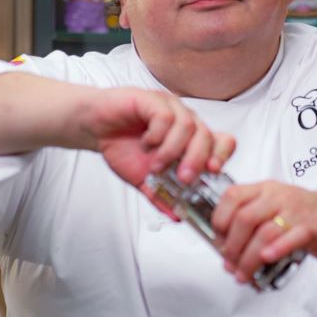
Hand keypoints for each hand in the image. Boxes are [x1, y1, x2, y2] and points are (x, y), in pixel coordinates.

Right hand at [83, 86, 234, 196]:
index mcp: (189, 139)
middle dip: (197, 161)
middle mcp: (185, 121)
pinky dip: (157, 135)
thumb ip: (160, 196)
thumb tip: (177, 216)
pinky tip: (146, 143)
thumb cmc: (122, 146)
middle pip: (207, 136)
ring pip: (188, 125)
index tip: (213, 171)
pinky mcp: (152, 100)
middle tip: (183, 178)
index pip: (222, 141)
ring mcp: (170, 108)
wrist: (95, 127)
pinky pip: (165, 116)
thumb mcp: (143, 179)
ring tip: (156, 164)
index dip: (222, 155)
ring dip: (172, 151)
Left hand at [211, 180, 316, 284]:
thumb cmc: (306, 214)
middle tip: (230, 263)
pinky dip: (276, 249)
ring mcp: (297, 211)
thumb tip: (226, 248)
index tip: (218, 239)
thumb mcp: (275, 208)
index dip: (220, 219)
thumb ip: (252, 223)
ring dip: (249, 258)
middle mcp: (279, 197)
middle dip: (232, 246)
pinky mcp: (314, 227)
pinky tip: (267, 259)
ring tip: (243, 273)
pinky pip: (292, 237)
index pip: (233, 196)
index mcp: (265, 190)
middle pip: (245, 218)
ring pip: (265, 233)